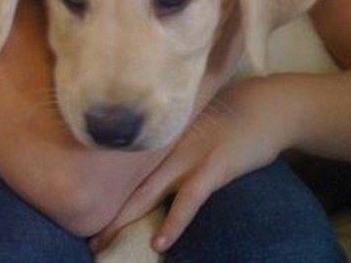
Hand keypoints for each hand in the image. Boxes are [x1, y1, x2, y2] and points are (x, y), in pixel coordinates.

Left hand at [90, 77, 292, 254]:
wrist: (267, 106)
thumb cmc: (233, 117)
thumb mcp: (196, 125)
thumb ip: (175, 140)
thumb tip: (158, 160)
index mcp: (163, 136)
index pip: (125, 166)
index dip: (104, 188)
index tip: (83, 207)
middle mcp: (169, 145)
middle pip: (129, 182)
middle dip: (106, 210)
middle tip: (84, 238)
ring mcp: (190, 155)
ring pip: (149, 193)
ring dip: (124, 220)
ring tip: (103, 244)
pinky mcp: (213, 167)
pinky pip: (189, 200)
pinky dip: (174, 222)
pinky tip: (160, 242)